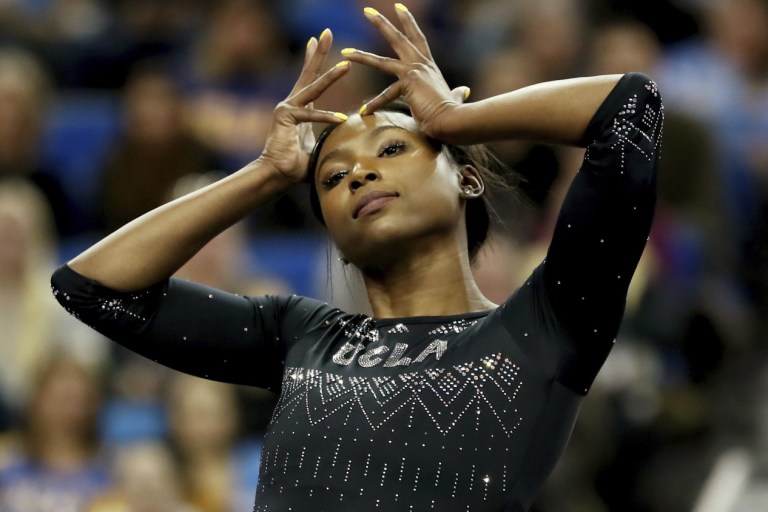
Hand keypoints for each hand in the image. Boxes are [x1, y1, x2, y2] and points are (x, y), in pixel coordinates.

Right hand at [259, 29, 350, 183]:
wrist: (277, 175)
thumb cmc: (297, 165)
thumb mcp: (318, 146)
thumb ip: (330, 139)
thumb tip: (350, 142)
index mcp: (299, 109)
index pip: (309, 80)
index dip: (313, 59)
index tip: (316, 40)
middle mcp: (291, 104)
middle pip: (308, 73)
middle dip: (318, 53)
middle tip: (327, 33)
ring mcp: (286, 108)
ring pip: (313, 89)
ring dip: (331, 76)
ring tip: (346, 65)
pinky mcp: (285, 118)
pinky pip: (310, 115)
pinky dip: (326, 117)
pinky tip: (341, 118)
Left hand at [342, 4, 468, 139]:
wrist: (453, 119)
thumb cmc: (452, 112)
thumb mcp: (453, 97)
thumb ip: (457, 93)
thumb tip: (464, 90)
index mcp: (429, 66)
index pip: (417, 38)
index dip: (409, 23)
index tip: (399, 8)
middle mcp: (421, 64)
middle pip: (399, 38)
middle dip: (381, 24)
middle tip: (366, 11)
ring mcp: (414, 72)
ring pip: (382, 62)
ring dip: (361, 56)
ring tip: (345, 52)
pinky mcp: (408, 84)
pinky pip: (385, 95)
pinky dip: (375, 105)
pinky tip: (364, 112)